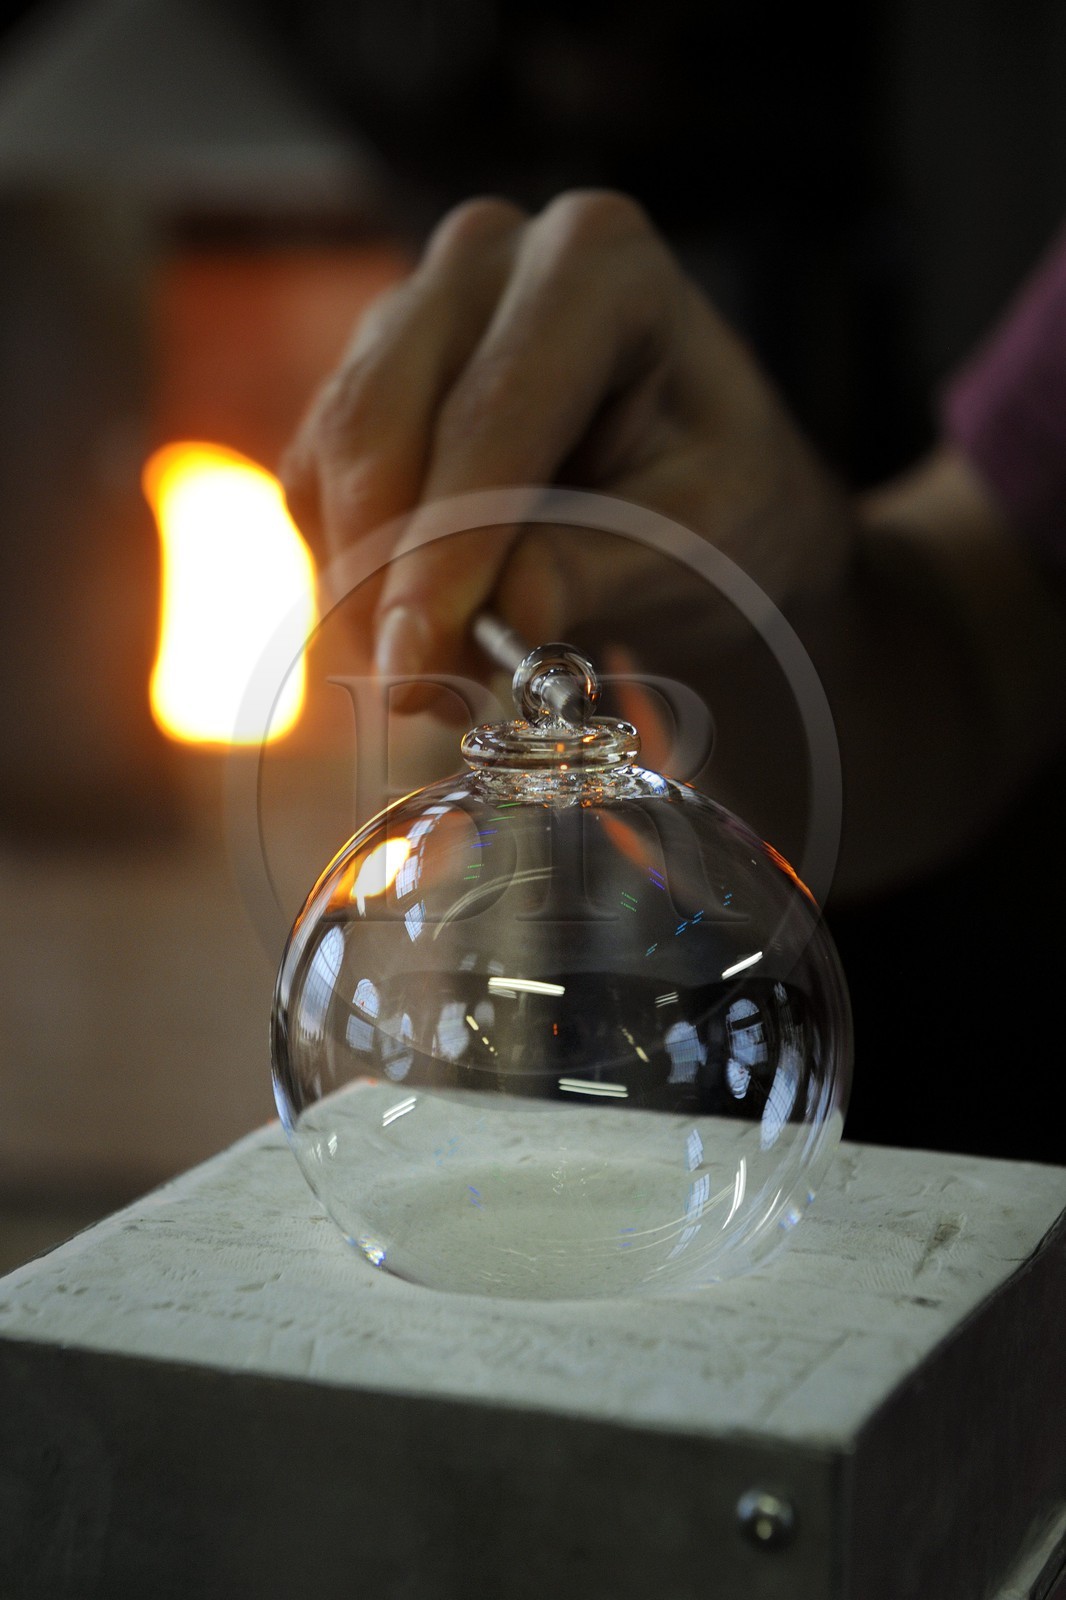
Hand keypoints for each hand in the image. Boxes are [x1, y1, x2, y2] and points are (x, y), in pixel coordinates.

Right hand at [281, 190, 853, 694]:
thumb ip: (602, 565)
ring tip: (448, 682)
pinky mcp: (366, 378)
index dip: (444, 548)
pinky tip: (423, 634)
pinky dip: (353, 577)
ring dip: (366, 592)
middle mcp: (490, 255)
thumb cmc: (720, 506)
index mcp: (600, 260)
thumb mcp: (698, 542)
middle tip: (419, 696)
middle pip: (380, 421)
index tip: (416, 665)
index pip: (493, 412)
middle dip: (387, 578)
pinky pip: (316, 487)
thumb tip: (509, 608)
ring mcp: (415, 309)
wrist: (697, 500)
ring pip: (333, 460)